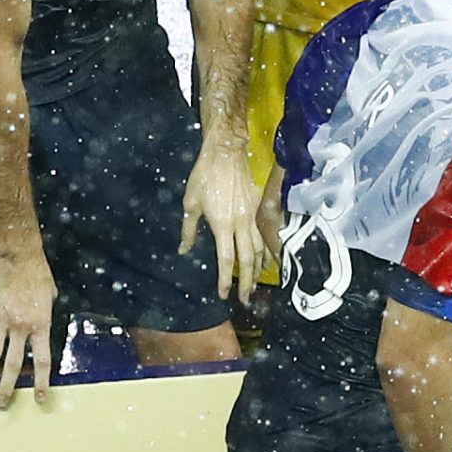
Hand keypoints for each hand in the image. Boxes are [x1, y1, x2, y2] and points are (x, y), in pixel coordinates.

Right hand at [0, 249, 55, 408]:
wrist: (18, 254)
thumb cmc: (38, 273)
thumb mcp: (51, 296)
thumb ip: (45, 317)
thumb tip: (41, 328)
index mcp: (40, 325)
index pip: (43, 361)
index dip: (42, 382)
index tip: (40, 399)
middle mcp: (20, 327)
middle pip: (13, 365)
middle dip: (8, 388)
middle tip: (2, 405)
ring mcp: (0, 321)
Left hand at [181, 142, 265, 305]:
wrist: (226, 152)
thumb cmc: (204, 176)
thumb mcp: (190, 203)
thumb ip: (189, 230)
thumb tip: (184, 251)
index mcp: (223, 225)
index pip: (226, 259)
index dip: (224, 279)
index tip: (223, 295)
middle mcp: (241, 223)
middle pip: (248, 260)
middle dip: (246, 282)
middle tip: (245, 299)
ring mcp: (253, 215)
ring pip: (260, 248)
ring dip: (258, 269)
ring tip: (255, 284)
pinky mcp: (259, 206)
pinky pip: (265, 234)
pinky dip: (267, 249)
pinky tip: (267, 258)